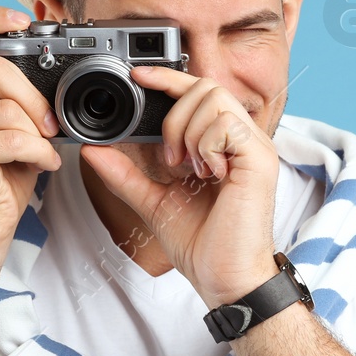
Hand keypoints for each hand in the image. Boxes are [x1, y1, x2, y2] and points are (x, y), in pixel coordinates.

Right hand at [0, 5, 60, 258]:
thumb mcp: (11, 130)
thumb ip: (17, 98)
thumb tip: (54, 74)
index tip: (22, 21)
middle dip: (34, 96)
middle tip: (49, 123)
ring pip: (6, 107)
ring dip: (37, 132)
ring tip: (42, 151)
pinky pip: (11, 137)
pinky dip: (38, 152)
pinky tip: (42, 165)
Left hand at [79, 66, 280, 309]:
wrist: (224, 278)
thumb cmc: (202, 244)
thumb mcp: (153, 201)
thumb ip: (125, 174)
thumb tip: (94, 150)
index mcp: (223, 145)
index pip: (199, 93)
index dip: (168, 78)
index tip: (137, 77)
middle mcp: (243, 140)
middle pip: (206, 87)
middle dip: (174, 116)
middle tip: (170, 159)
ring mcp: (255, 147)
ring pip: (213, 100)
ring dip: (188, 133)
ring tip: (189, 170)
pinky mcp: (260, 158)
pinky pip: (225, 124)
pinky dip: (204, 146)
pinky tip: (207, 175)